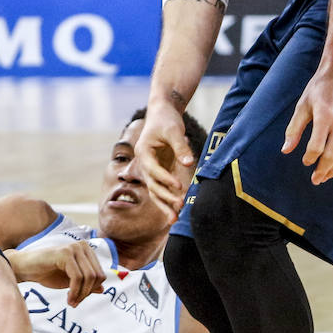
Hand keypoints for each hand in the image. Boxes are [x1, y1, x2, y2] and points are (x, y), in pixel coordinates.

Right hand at [9, 240, 106, 305]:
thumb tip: (103, 289)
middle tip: (75, 303)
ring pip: (89, 277)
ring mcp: (74, 248)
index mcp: (86, 251)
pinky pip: (78, 277)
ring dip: (81, 294)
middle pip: (97, 276)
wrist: (24, 268)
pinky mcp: (65, 253)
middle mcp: (82, 246)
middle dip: (87, 293)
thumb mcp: (69, 280)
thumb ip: (86, 283)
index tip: (79, 299)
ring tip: (71, 302)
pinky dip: (75, 291)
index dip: (92, 290)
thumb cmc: (45, 273)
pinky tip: (68, 298)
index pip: (100, 274)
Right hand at [134, 100, 195, 222]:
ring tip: (175, 219)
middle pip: (152, 185)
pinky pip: (163, 187)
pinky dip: (169, 198)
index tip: (179, 186)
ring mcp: (152, 168)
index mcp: (143, 152)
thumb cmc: (166, 119)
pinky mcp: (161, 170)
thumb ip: (180, 147)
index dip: (165, 179)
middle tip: (178, 208)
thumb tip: (189, 163)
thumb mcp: (174, 130)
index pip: (153, 170)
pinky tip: (177, 209)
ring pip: (155, 190)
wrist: (163, 112)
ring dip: (164, 205)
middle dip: (164, 198)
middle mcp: (145, 163)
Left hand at [282, 61, 332, 183]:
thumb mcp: (303, 105)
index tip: (306, 162)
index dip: (310, 158)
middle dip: (323, 170)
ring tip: (327, 176)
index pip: (316, 147)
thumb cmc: (320, 87)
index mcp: (325, 116)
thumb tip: (286, 150)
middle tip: (316, 179)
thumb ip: (294, 129)